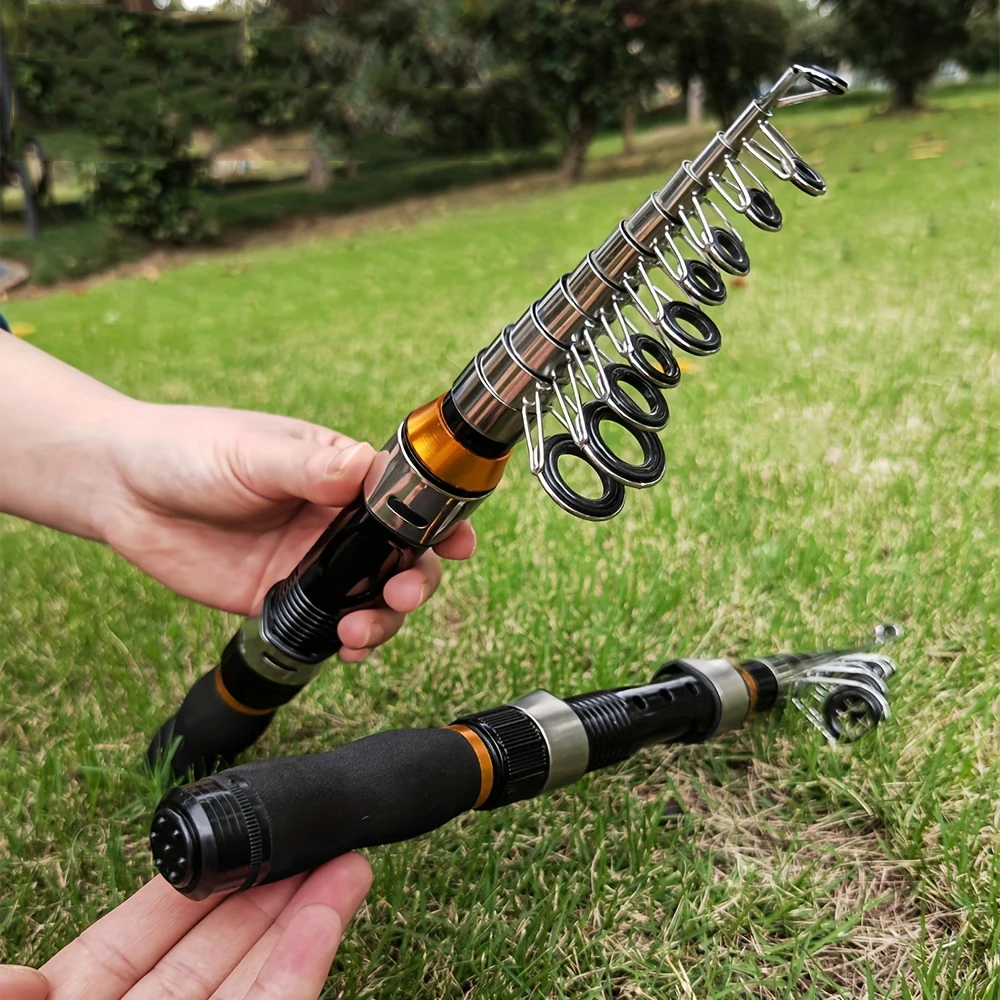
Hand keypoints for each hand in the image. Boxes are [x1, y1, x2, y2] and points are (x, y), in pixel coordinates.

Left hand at [1, 338, 474, 661]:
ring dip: (383, 617)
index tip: (458, 542)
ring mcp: (312, 562)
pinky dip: (347, 641)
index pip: (408, 498)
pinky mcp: (282, 598)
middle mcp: (336, 520)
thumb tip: (368, 469)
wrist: (123, 490)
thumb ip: (311, 469)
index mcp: (341, 474)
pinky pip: (328, 624)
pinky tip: (345, 647)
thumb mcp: (253, 453)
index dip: (440, 521)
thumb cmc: (190, 450)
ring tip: (359, 629)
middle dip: (416, 578)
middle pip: (403, 556)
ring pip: (372, 596)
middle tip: (401, 592)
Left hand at [2, 853, 370, 999]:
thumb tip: (11, 976)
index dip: (201, 884)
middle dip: (271, 889)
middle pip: (218, 946)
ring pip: (259, 974)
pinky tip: (332, 912)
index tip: (241, 840)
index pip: (147, 934)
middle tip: (318, 839)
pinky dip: (306, 962)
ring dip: (307, 914)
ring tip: (349, 862)